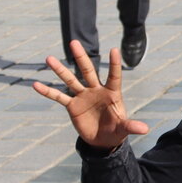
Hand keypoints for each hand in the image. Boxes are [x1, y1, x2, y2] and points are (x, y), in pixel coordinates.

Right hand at [32, 40, 149, 151]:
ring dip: (60, 70)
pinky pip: (59, 97)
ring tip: (48, 58)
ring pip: (70, 80)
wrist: (102, 140)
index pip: (114, 76)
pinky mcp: (72, 106)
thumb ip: (132, 126)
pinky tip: (35, 84)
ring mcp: (83, 97)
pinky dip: (48, 91)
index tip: (114, 49)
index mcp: (112, 93)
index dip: (114, 64)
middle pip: (88, 71)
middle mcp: (96, 91)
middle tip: (74, 42)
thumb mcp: (124, 128)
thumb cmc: (116, 130)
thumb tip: (145, 129)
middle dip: (81, 57)